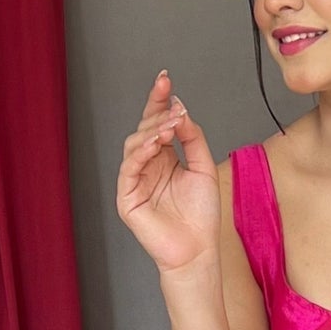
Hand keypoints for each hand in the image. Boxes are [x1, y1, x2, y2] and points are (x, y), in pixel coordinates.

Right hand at [118, 71, 220, 273]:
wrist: (197, 250)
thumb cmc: (200, 216)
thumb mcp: (203, 168)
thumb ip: (194, 138)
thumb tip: (181, 111)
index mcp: (164, 159)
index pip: (157, 124)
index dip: (158, 101)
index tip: (164, 79)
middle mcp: (148, 166)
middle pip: (144, 130)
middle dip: (158, 115)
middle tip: (174, 108)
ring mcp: (135, 181)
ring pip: (134, 145)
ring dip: (152, 131)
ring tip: (170, 126)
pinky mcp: (127, 197)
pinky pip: (129, 168)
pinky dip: (141, 152)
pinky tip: (156, 143)